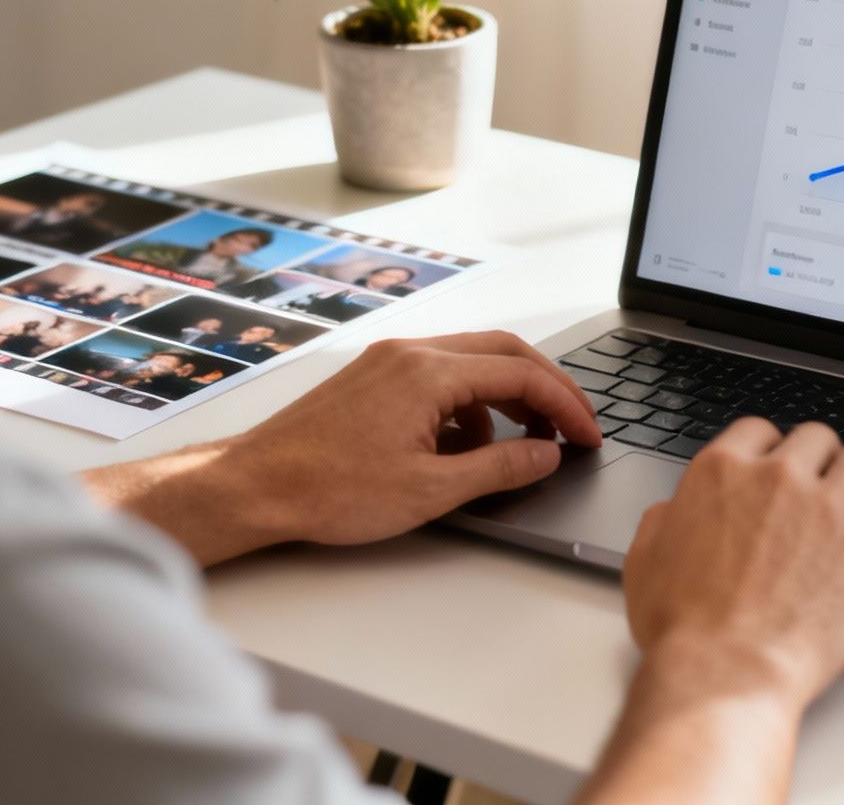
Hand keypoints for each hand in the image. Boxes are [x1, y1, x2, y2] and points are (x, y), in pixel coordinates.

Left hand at [83, 331, 599, 564]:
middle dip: (546, 389)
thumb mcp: (430, 491)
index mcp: (429, 372)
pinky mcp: (372, 376)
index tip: (589, 437)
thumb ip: (500, 468)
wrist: (254, 486)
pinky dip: (469, 404)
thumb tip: (546, 454)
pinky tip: (466, 448)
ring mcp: (388, 360)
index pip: (523, 373)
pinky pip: (439, 376)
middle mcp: (411, 352)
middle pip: (504, 351)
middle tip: (573, 428)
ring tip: (526, 445)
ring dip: (507, 397)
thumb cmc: (329, 491)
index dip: (567, 405)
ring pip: (472, 361)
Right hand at [578, 419, 843, 804]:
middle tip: (825, 487)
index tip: (782, 468)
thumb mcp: (645, 561)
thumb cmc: (683, 629)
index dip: (773, 449)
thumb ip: (662, 521)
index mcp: (721, 472)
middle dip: (822, 460)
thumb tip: (673, 510)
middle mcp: (777, 478)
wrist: (725, 673)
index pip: (760, 430)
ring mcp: (827, 508)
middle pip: (818, 437)